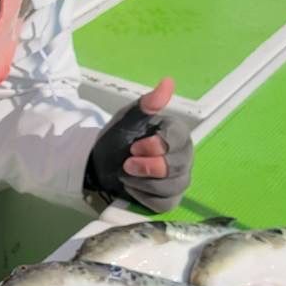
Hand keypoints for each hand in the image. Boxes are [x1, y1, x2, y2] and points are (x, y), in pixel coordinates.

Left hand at [86, 76, 193, 212]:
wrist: (101, 165)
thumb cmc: (118, 139)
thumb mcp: (127, 119)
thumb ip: (147, 105)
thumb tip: (168, 82)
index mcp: (176, 133)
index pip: (179, 141)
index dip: (156, 146)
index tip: (134, 147)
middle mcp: (184, 156)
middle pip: (178, 166)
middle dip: (148, 167)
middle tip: (127, 163)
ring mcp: (180, 179)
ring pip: (172, 187)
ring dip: (143, 182)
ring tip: (126, 174)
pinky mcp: (170, 199)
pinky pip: (164, 203)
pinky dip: (144, 197)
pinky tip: (133, 188)